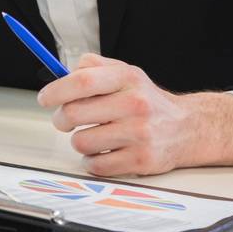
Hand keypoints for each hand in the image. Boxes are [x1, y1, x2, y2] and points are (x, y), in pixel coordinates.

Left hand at [38, 54, 232, 174]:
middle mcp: (135, 104)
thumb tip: (64, 71)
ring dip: (80, 141)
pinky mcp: (142, 160)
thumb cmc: (147, 100)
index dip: (56, 90)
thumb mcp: (126, 73)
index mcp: (127, 78)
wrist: (188, 128)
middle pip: (74, 113)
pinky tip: (105, 151)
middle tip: (65, 121)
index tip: (44, 99)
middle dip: (61, 119)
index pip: (82, 81)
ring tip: (93, 136)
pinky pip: (96, 165)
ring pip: (82, 142)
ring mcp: (139, 134)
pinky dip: (94, 160)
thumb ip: (94, 66)